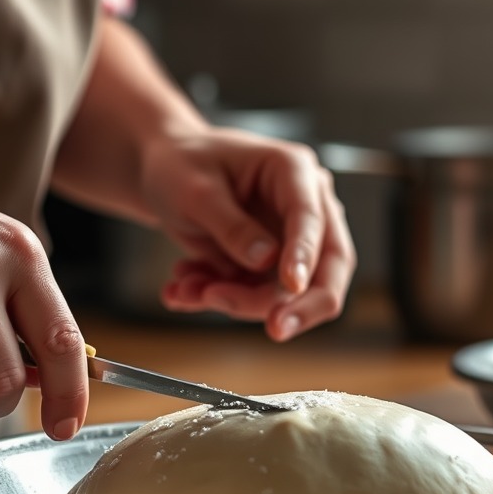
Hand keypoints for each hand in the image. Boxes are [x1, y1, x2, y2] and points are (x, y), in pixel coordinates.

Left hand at [143, 129, 355, 339]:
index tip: (292, 285)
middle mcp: (304, 206)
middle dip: (300, 303)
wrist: (164, 171)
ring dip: (236, 301)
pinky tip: (183, 288)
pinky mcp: (270, 267)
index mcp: (293, 171)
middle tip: (276, 329)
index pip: (311, 218)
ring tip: (184, 290)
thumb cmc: (182, 164)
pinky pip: (256, 297)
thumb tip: (267, 260)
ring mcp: (290, 240)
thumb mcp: (195, 190)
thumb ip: (231, 226)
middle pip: (328, 267)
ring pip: (287, 293)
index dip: (305, 254)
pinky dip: (219, 299)